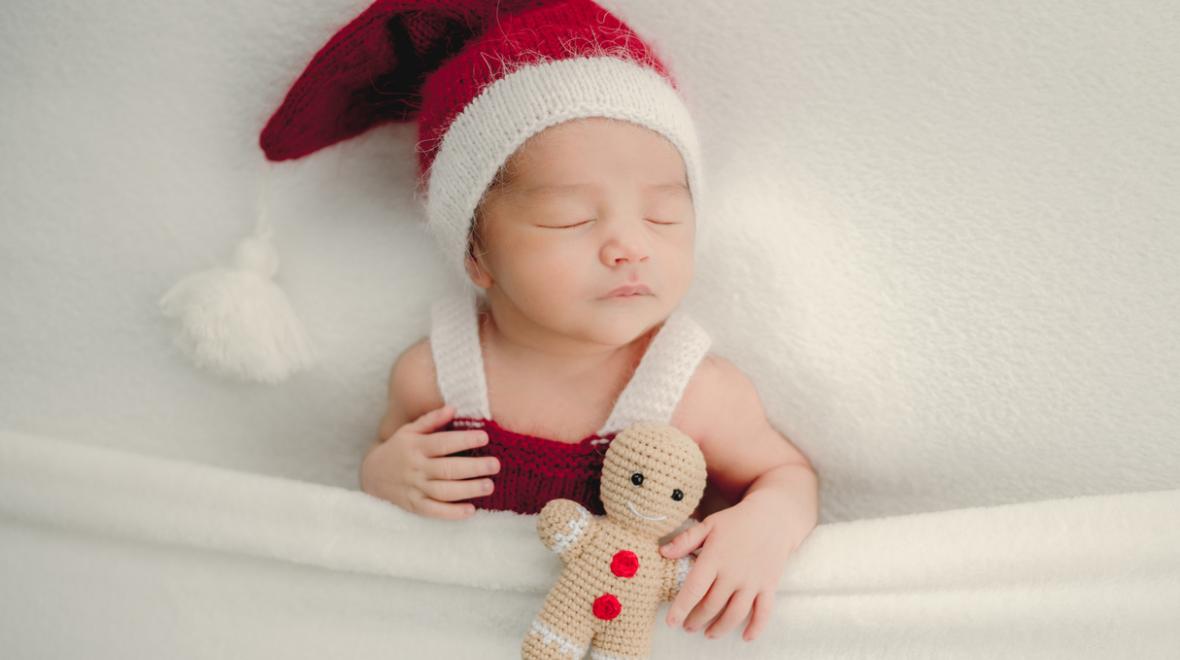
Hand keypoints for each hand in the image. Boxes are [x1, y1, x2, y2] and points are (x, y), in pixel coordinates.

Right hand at [360, 404, 499, 519]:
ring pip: (444, 491)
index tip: (484, 437)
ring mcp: (415, 488)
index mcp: (416, 446)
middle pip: (447, 469)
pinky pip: (434, 511)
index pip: (442, 443)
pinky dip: (452, 513)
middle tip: (495, 465)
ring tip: (490, 485)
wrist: (372, 476)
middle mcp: (416, 468)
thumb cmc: (398, 449)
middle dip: (474, 467)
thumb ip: (431, 420)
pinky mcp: (414, 505)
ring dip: (468, 490)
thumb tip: (453, 407)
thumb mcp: (409, 431)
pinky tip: (471, 510)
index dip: (464, 440)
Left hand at [659, 496, 794, 641]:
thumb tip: (663, 552)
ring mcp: (753, 581)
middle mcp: (734, 573)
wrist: (773, 517)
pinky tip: (745, 637)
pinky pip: (763, 612)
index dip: (681, 608)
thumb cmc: (736, 521)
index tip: (671, 622)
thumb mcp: (709, 525)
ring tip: (708, 634)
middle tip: (688, 626)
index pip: (694, 589)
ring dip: (720, 628)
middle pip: (711, 606)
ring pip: (735, 614)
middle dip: (696, 620)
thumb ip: (685, 540)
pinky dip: (755, 628)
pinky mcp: (769, 585)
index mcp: (715, 558)